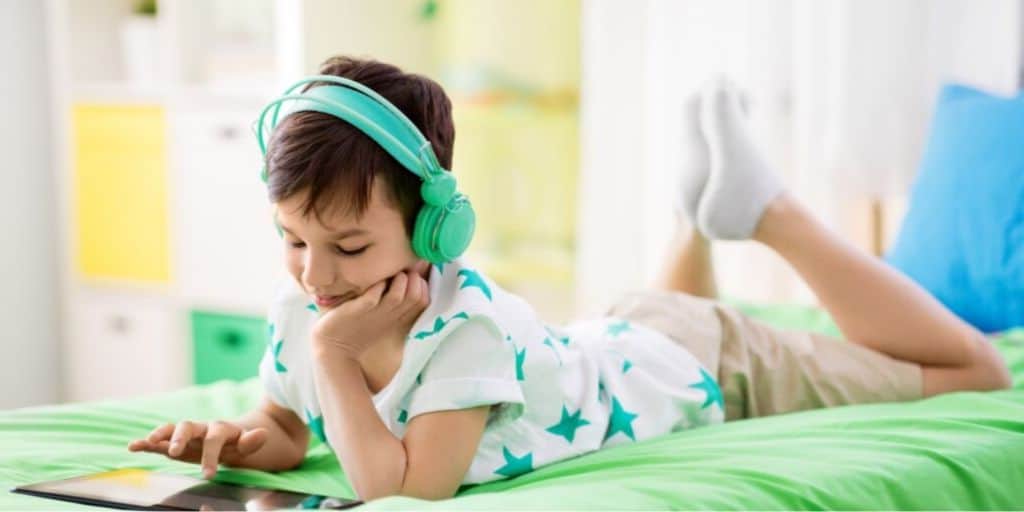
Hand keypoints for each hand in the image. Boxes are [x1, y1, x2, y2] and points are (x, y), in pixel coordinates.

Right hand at [127, 420, 267, 477]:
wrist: (235, 434)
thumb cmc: (242, 441)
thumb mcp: (251, 443)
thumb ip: (253, 440)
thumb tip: (262, 433)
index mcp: (221, 429)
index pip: (215, 439)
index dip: (211, 456)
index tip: (208, 475)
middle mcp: (202, 428)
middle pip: (188, 426)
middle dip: (180, 437)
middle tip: (174, 451)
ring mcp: (188, 435)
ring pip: (171, 429)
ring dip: (158, 435)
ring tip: (145, 442)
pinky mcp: (178, 443)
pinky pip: (162, 441)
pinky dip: (147, 443)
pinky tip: (133, 446)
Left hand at [311, 261, 430, 358]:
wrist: (334, 349)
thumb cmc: (356, 331)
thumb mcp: (380, 319)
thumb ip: (391, 302)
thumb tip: (402, 279)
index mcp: (397, 317)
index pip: (423, 300)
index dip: (423, 285)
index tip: (415, 275)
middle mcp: (389, 315)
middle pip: (415, 296)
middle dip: (415, 279)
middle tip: (407, 270)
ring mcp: (374, 313)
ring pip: (397, 295)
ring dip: (400, 281)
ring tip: (396, 274)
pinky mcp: (357, 311)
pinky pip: (371, 297)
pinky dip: (376, 286)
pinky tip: (376, 281)